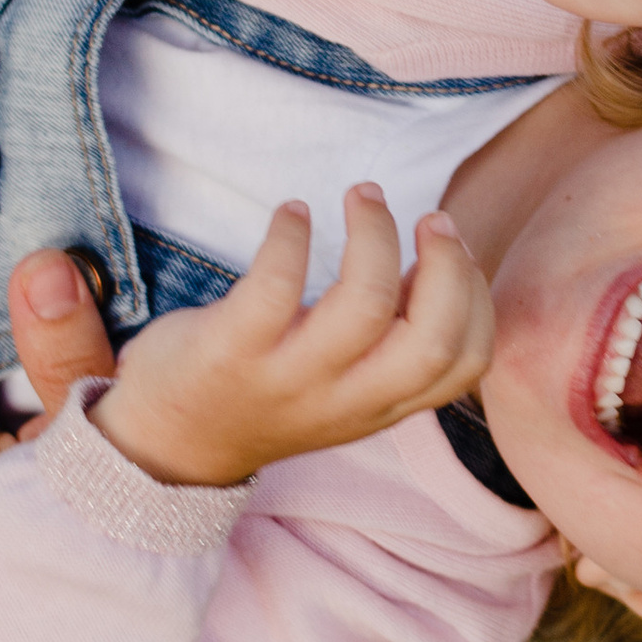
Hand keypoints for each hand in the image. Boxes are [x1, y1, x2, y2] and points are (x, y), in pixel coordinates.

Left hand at [88, 183, 492, 489]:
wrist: (164, 446)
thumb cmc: (263, 393)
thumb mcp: (343, 385)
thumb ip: (390, 341)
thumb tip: (431, 266)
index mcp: (381, 406)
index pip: (465, 364)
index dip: (476, 299)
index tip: (454, 253)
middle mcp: (345, 399)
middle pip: (432, 341)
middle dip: (446, 266)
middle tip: (428, 217)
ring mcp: (288, 379)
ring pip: (363, 306)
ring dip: (375, 235)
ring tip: (364, 195)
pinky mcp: (231, 352)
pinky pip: (274, 286)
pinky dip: (292, 235)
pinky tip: (292, 212)